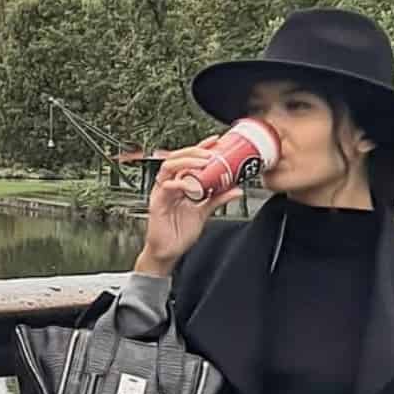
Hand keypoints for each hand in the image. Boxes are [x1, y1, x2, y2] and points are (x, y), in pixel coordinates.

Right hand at [136, 136, 242, 273]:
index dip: (201, 147)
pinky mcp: (157, 203)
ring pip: (169, 166)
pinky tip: (188, 184)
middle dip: (194, 151)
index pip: (189, 159)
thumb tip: (236, 189)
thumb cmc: (180, 232)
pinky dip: (177, 183)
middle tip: (210, 153)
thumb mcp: (204, 211)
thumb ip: (218, 198)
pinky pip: (165, 187)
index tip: (216, 141)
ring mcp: (162, 192)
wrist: (169, 252)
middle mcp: (170, 183)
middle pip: (177, 157)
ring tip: (202, 163)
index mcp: (180, 182)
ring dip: (186, 162)